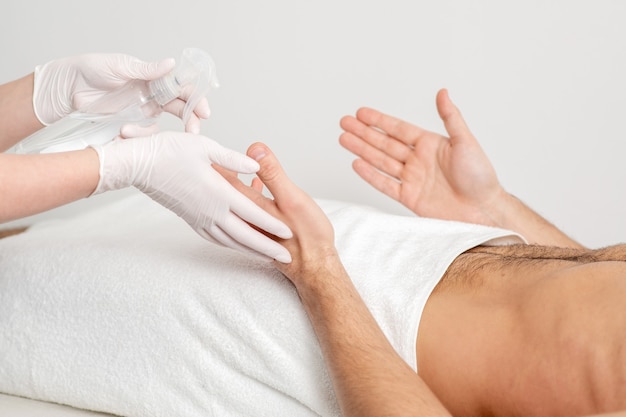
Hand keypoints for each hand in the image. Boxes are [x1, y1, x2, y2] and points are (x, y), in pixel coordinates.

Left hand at [32, 53, 209, 131]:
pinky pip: (142, 135)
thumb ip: (147, 70)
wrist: (68, 88)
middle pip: (180, 109)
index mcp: (154, 79)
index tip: (203, 112)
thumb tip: (171, 65)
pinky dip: (136, 138)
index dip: (196, 99)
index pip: (182, 89)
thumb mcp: (120, 66)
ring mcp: (143, 111)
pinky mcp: (131, 124)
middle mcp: (153, 95)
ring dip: (154, 135)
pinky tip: (120, 134)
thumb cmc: (92, 70)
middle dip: (190, 121)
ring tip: (128, 133)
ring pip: (162, 126)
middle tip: (193, 133)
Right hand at [91, 132, 291, 261]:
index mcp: (218, 193)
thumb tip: (257, 167)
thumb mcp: (205, 148)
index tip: (290, 233)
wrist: (137, 166)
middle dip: (267, 248)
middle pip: (245, 236)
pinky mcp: (190, 220)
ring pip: (230, 241)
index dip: (273, 224)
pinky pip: (215, 238)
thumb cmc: (169, 152)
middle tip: (286, 258)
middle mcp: (211, 211)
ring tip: (268, 257)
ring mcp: (199, 219)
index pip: (253, 213)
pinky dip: (230, 244)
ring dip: (250, 250)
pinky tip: (237, 245)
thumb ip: (234, 160)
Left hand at [219, 142, 338, 284]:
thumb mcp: (292, 198)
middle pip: (226, 192)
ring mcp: (252, 226)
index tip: (204, 151)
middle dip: (220, 175)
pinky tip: (255, 186)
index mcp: (251, 206)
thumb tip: (255, 149)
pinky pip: (246, 211)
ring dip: (231, 186)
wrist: (316, 267)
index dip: (216, 165)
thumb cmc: (308, 233)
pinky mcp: (261, 233)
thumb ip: (272, 174)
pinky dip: (246, 197)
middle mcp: (246, 217)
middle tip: (211, 156)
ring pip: (235, 202)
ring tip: (227, 167)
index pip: (226, 181)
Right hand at [339, 88, 506, 225]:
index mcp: (430, 144)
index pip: (398, 129)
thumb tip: (443, 93)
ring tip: (344, 139)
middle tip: (344, 122)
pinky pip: (385, 184)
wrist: (483, 211)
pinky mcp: (410, 198)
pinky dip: (370, 175)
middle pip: (384, 143)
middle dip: (363, 133)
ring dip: (362, 150)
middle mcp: (419, 160)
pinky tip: (357, 164)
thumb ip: (451, 117)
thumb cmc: (481, 177)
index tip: (361, 113)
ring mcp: (412, 179)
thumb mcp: (466, 142)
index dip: (379, 121)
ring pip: (381, 161)